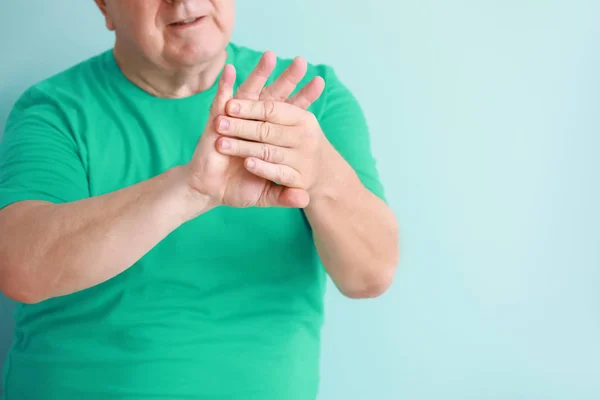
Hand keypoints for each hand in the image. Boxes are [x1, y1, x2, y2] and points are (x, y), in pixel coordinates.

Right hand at [184, 53, 323, 211]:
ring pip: (250, 93)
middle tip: (301, 61)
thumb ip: (285, 195)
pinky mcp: (216, 122)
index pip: (291, 114)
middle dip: (287, 79)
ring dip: (259, 74)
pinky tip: (230, 68)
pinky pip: (221, 100)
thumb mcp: (266, 193)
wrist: (212, 191)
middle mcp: (256, 123)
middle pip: (275, 97)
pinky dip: (225, 85)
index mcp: (271, 136)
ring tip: (270, 56)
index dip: (304, 99)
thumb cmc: (240, 188)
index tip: (320, 82)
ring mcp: (236, 119)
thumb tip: (305, 200)